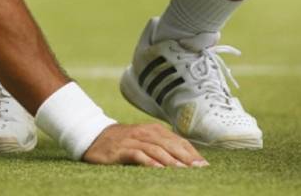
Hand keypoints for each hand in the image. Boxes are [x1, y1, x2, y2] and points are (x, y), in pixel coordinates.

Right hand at [82, 123, 208, 167]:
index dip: (192, 153)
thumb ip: (163, 146)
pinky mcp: (121, 150)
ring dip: (172, 160)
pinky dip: (149, 162)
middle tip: (199, 168)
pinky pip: (137, 155)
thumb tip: (187, 160)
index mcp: (155, 130)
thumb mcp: (145, 140)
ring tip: (184, 170)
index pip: (179, 141)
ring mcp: (133, 140)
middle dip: (186, 157)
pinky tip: (159, 169)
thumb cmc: (125, 142)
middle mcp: (146, 133)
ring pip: (156, 149)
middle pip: (171, 144)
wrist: (95, 136)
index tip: (205, 165)